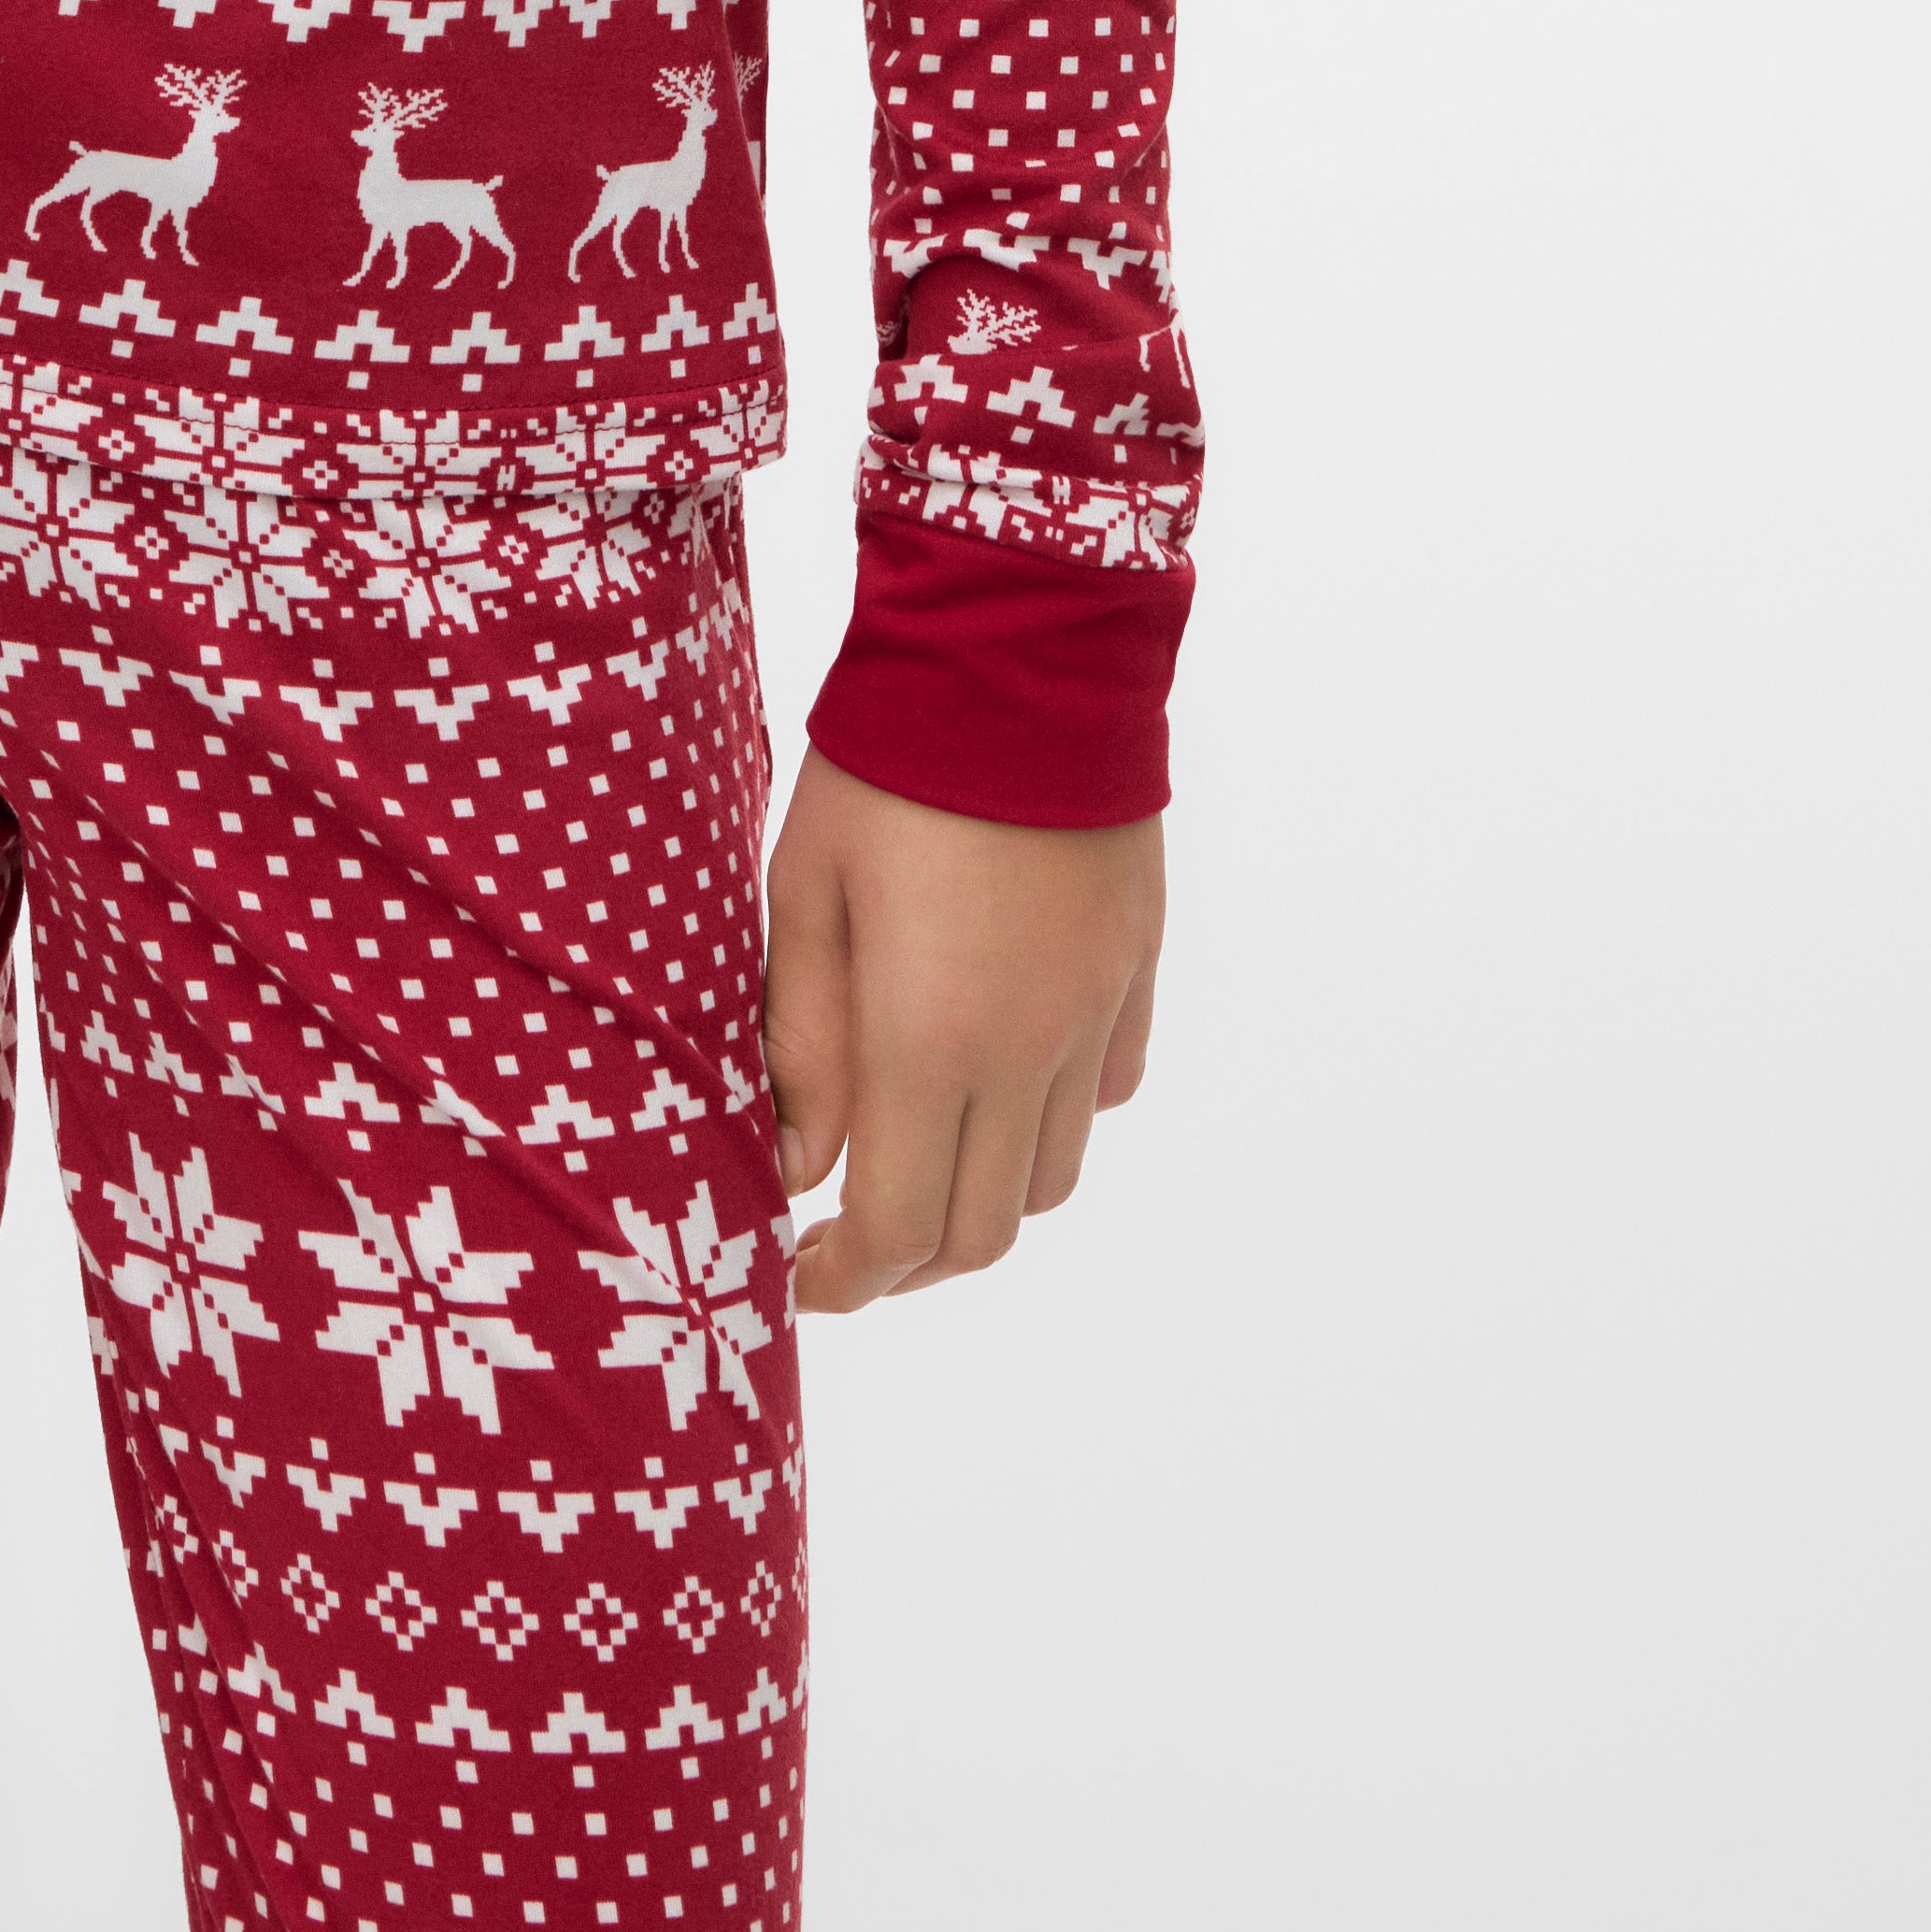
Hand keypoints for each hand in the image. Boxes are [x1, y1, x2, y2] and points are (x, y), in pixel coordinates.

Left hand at [762, 745, 1162, 1310]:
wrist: (1021, 652)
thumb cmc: (886, 765)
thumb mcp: (804, 893)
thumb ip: (799, 1042)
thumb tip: (796, 1166)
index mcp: (932, 1040)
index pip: (901, 1229)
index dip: (847, 1279)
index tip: (798, 1273)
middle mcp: (1029, 1051)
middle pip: (983, 1231)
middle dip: (908, 1263)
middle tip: (847, 1238)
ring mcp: (1093, 1014)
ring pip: (1050, 1178)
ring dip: (981, 1199)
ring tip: (919, 1159)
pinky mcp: (1134, 970)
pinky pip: (1102, 1093)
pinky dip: (1048, 1120)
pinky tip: (997, 1075)